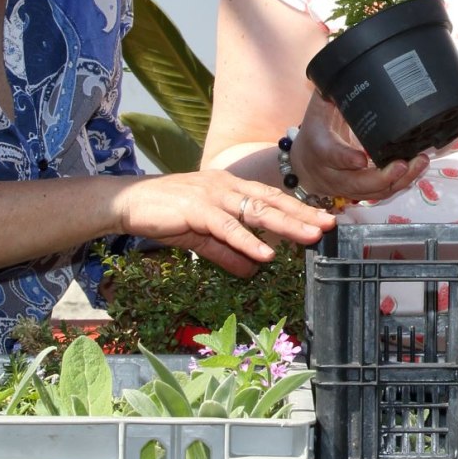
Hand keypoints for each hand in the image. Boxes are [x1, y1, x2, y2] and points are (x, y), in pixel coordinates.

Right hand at [116, 169, 334, 277]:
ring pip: (256, 211)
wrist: (128, 203)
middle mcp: (226, 186)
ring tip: (310, 236)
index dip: (297, 208)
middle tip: (329, 225)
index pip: (271, 197)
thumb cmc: (165, 215)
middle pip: (272, 201)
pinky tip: (266, 254)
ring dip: (286, 225)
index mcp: (230, 187)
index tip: (322, 219)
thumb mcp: (202, 237)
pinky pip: (227, 228)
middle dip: (302, 214)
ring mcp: (212, 195)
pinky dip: (248, 242)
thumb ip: (228, 252)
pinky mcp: (196, 209)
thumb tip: (252, 272)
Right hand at [289, 94, 429, 202]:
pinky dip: (400, 183)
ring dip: (398, 182)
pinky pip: (381, 193)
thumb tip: (347, 63)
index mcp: (320, 148)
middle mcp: (332, 173)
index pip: (330, 155)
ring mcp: (346, 186)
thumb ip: (332, 90)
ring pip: (372, 192)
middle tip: (404, 163)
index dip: (345, 159)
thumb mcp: (318, 108)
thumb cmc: (315, 130)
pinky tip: (417, 169)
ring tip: (419, 163)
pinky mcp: (360, 192)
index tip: (362, 158)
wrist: (304, 165)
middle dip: (382, 177)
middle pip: (356, 183)